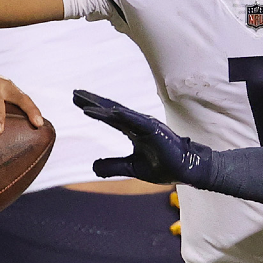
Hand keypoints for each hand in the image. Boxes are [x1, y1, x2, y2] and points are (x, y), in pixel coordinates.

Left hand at [74, 90, 211, 185]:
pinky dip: (125, 116)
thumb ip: (113, 165)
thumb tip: (93, 167)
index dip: (94, 109)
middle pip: (112, 110)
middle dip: (93, 101)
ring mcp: (147, 126)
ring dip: (103, 107)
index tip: (76, 101)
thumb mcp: (132, 168)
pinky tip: (112, 112)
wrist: (187, 170)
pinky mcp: (156, 131)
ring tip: (86, 101)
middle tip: (75, 92)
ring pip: (121, 114)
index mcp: (133, 130)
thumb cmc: (164, 165)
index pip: (110, 117)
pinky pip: (138, 122)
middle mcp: (138, 124)